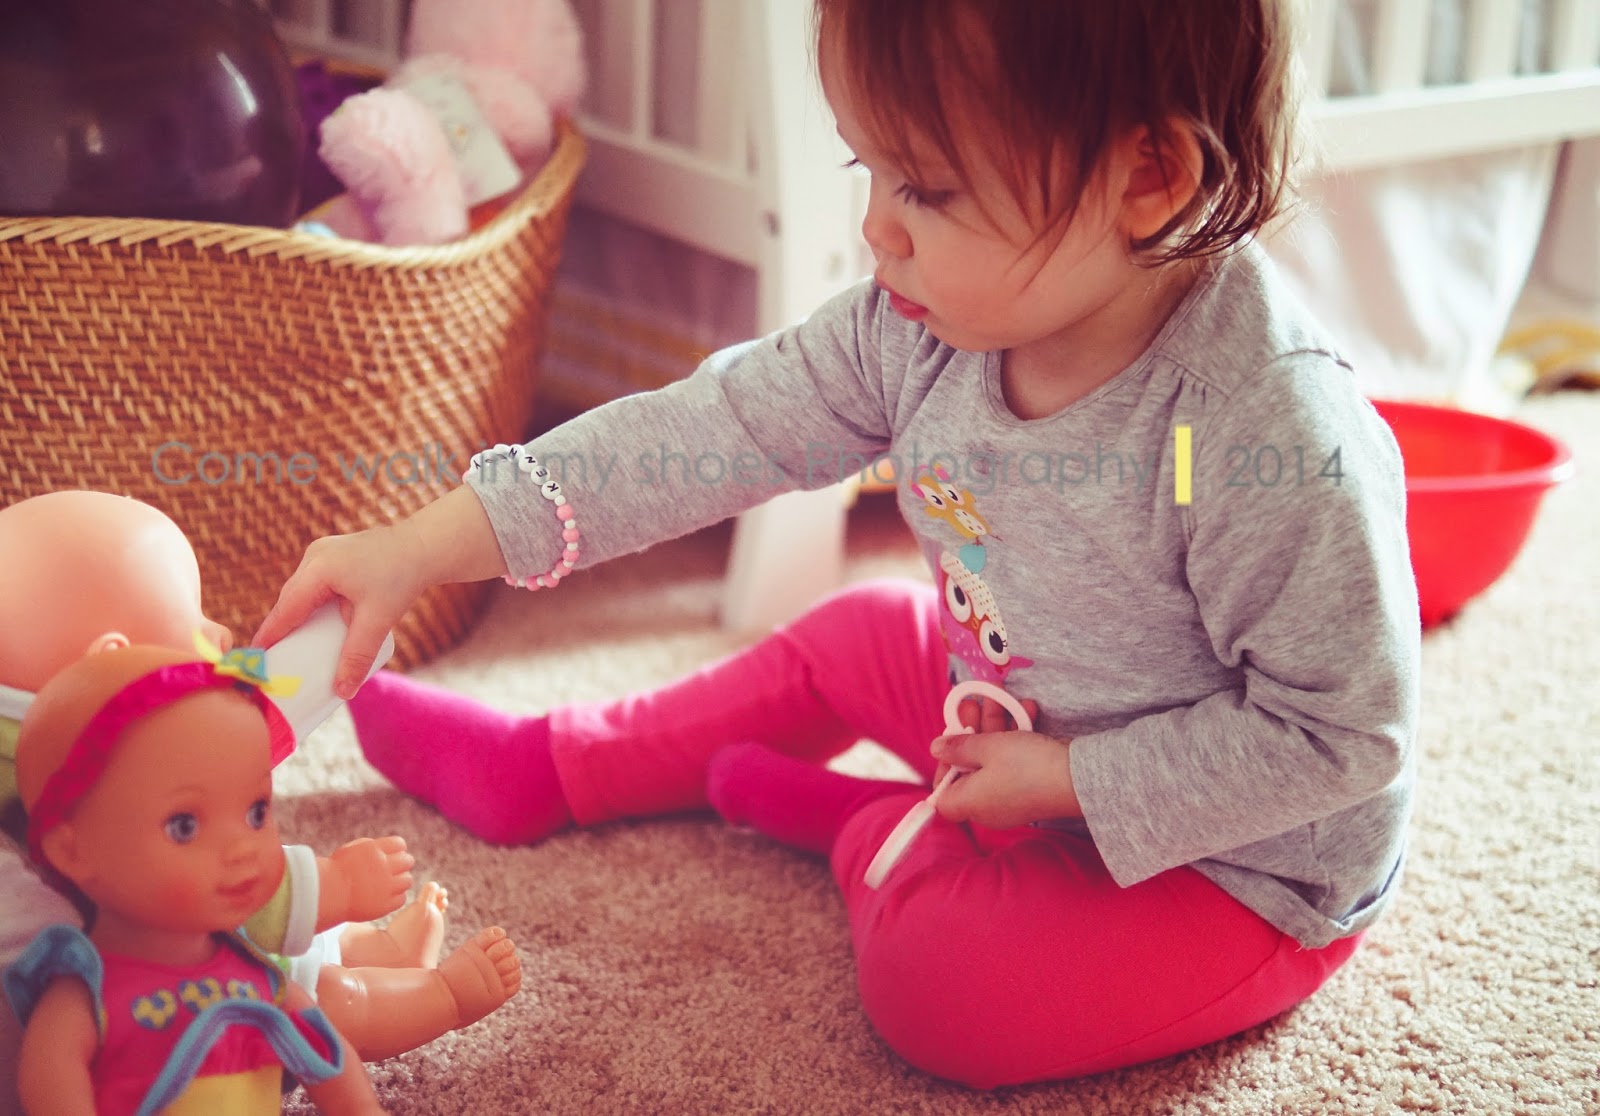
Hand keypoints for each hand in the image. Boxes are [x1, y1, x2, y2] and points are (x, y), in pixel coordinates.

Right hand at [254, 486, 501, 697]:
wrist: (424, 546)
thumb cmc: (401, 577)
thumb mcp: (378, 620)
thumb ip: (358, 655)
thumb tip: (342, 692)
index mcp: (319, 568)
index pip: (286, 608)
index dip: (270, 634)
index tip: (256, 658)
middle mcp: (315, 556)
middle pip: (290, 600)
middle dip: (282, 629)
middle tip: (275, 659)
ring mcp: (323, 552)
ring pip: (301, 591)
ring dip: (296, 616)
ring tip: (291, 646)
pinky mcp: (334, 556)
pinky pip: (314, 585)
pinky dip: (310, 605)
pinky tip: (312, 623)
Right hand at [322, 836, 413, 926]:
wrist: (324, 896)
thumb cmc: (335, 872)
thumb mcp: (351, 850)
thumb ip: (373, 847)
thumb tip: (394, 847)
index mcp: (373, 850)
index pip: (399, 844)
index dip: (398, 849)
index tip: (393, 855)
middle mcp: (383, 867)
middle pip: (408, 861)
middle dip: (403, 863)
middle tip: (394, 869)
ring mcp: (385, 887)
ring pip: (408, 880)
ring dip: (401, 880)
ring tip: (390, 883)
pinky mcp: (384, 905)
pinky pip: (401, 898)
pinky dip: (396, 897)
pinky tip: (386, 895)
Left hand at [930, 695, 1078, 829]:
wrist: (1077, 779)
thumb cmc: (1025, 766)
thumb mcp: (987, 747)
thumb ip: (958, 746)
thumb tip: (935, 748)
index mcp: (969, 803)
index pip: (942, 794)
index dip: (942, 766)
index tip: (951, 740)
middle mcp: (987, 806)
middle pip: (968, 769)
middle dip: (971, 732)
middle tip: (972, 704)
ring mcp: (1010, 798)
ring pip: (992, 760)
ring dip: (995, 727)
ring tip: (998, 696)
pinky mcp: (1030, 788)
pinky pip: (1012, 763)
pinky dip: (1015, 738)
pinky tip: (1025, 709)